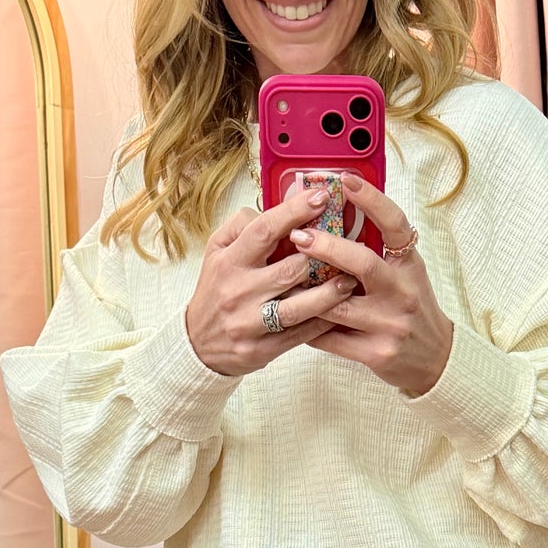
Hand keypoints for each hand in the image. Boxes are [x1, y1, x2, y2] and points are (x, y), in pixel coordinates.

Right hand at [185, 184, 357, 377]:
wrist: (197, 345)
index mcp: (229, 262)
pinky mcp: (263, 349)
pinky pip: (300, 334)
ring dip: (329, 293)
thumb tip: (272, 209)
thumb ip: (241, 226)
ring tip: (349, 280)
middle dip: (322, 256)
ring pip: (299, 306)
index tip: (320, 197)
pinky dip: (323, 322)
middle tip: (348, 244)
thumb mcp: (216, 252)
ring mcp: (252, 323)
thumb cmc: (215, 291)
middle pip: (290, 269)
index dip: (294, 212)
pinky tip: (340, 311)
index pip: (264, 231)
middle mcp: (239, 291)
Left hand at [292, 175, 453, 396]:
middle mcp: (402, 292)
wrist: (434, 358)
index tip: (345, 180)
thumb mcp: (406, 272)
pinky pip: (332, 338)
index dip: (372, 200)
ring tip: (282, 275)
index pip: (395, 225)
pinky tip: (291, 313)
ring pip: (338, 305)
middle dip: (327, 247)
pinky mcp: (376, 353)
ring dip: (307, 290)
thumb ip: (380, 248)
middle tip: (299, 235)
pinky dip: (308, 326)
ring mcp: (389, 324)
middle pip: (363, 263)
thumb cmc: (411, 307)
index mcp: (410, 265)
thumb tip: (338, 212)